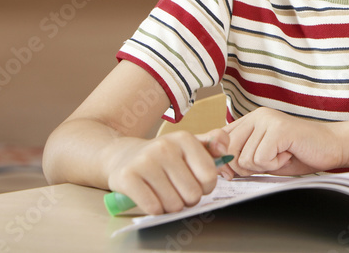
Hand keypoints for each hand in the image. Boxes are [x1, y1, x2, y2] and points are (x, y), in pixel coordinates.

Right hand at [106, 129, 229, 214]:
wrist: (123, 156)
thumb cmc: (163, 155)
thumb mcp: (189, 144)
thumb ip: (213, 144)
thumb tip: (225, 151)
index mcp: (184, 138)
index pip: (210, 176)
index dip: (207, 187)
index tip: (198, 184)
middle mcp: (165, 146)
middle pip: (192, 193)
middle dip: (188, 199)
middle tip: (179, 191)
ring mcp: (145, 161)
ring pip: (173, 204)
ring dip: (171, 206)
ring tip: (164, 194)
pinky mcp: (127, 177)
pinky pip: (153, 208)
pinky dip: (155, 210)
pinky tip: (151, 198)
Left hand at [220, 107, 343, 175]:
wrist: (332, 146)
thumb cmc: (299, 153)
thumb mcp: (264, 157)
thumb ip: (242, 158)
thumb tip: (219, 168)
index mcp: (250, 120)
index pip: (218, 139)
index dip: (224, 161)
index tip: (235, 172)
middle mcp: (257, 115)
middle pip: (229, 152)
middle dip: (246, 167)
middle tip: (269, 161)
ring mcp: (268, 120)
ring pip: (245, 159)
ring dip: (265, 166)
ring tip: (283, 155)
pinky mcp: (279, 129)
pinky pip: (261, 159)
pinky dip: (275, 165)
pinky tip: (288, 154)